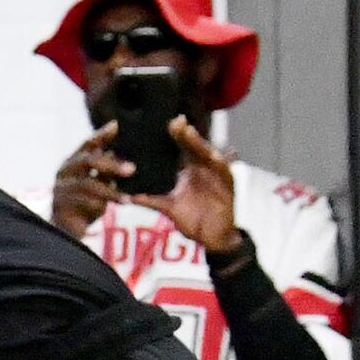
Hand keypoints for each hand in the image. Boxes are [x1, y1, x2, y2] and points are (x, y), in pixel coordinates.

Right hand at [51, 124, 126, 232]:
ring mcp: (60, 189)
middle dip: (111, 164)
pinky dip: (100, 206)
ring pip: (87, 184)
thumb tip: (120, 153)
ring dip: (109, 192)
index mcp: (73, 162)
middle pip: (87, 160)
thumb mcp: (98, 184)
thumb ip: (106, 171)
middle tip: (132, 170)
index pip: (87, 144)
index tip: (116, 125)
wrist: (65, 232)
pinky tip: (110, 210)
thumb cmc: (84, 205)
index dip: (101, 135)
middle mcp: (64, 172)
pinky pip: (83, 203)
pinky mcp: (61, 206)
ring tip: (126, 199)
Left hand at [134, 117, 241, 251]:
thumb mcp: (169, 208)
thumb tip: (131, 196)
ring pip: (208, 155)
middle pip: (194, 147)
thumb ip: (152, 200)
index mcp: (190, 170)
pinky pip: (225, 172)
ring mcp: (216, 175)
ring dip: (200, 144)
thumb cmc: (193, 220)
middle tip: (176, 121)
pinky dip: (220, 164)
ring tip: (190, 133)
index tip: (165, 124)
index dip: (176, 136)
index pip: (182, 149)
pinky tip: (213, 156)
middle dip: (186, 134)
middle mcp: (203, 169)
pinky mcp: (228, 185)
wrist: (212, 238)